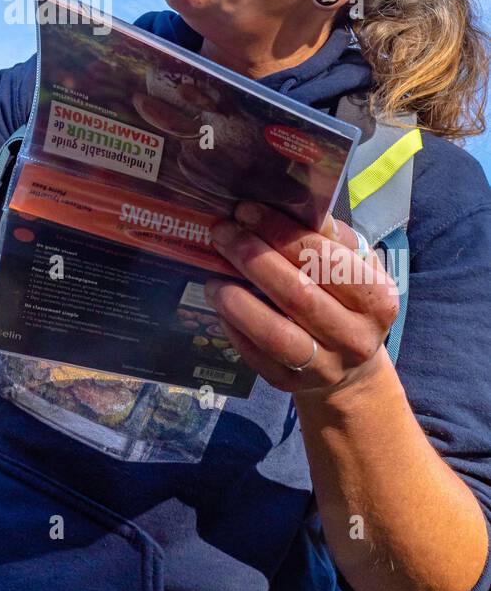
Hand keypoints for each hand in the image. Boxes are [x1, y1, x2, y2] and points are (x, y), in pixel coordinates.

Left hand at [205, 202, 399, 398]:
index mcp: (377, 299)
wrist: (351, 368)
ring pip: (275, 334)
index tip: (247, 211)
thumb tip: (297, 204)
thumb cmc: (347, 301)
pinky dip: (234, 328)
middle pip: (297, 294)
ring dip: (238, 301)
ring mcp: (325, 367)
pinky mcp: (292, 386)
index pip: (327, 261)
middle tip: (222, 232)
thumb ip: (330, 239)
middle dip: (253, 257)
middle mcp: (356, 337)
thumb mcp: (354, 268)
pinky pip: (256, 356)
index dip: (283, 234)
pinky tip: (221, 304)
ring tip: (213, 276)